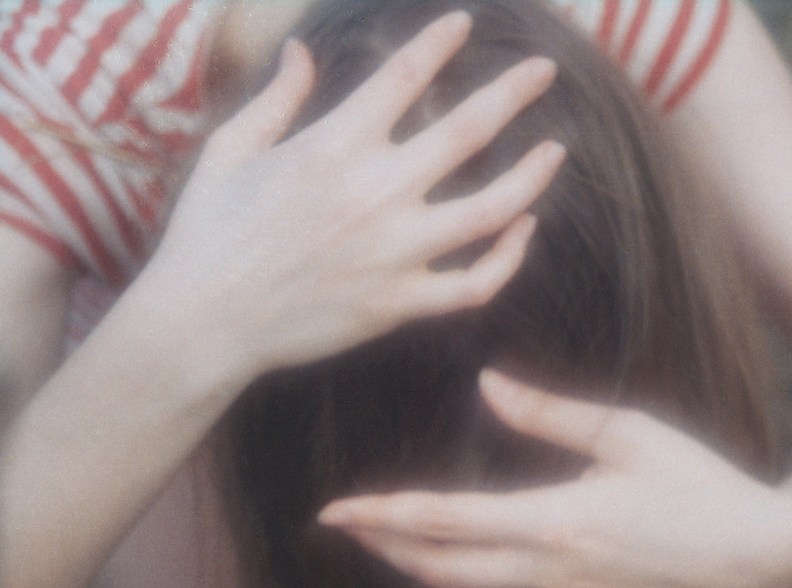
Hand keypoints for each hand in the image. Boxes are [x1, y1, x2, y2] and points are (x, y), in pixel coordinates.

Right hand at [148, 12, 563, 373]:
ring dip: (533, 175)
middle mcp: (373, 194)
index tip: (464, 23)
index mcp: (332, 145)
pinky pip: (475, 283)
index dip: (439, 42)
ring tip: (556, 150)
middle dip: (515, 90)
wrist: (203, 322)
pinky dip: (509, 258)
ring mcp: (393, 253)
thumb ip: (276, 97)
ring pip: (491, 209)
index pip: (403, 75)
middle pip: (468, 130)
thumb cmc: (208, 231)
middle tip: (545, 68)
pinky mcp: (399, 304)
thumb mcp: (230, 149)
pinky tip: (523, 229)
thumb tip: (300, 49)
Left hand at [319, 370, 791, 587]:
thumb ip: (550, 412)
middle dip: (388, 547)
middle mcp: (551, 573)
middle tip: (352, 526)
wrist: (758, 558)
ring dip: (423, 577)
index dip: (383, 515)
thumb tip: (487, 383)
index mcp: (556, 520)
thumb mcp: (630, 433)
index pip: (445, 519)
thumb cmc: (700, 483)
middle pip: (441, 567)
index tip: (335, 511)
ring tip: (398, 550)